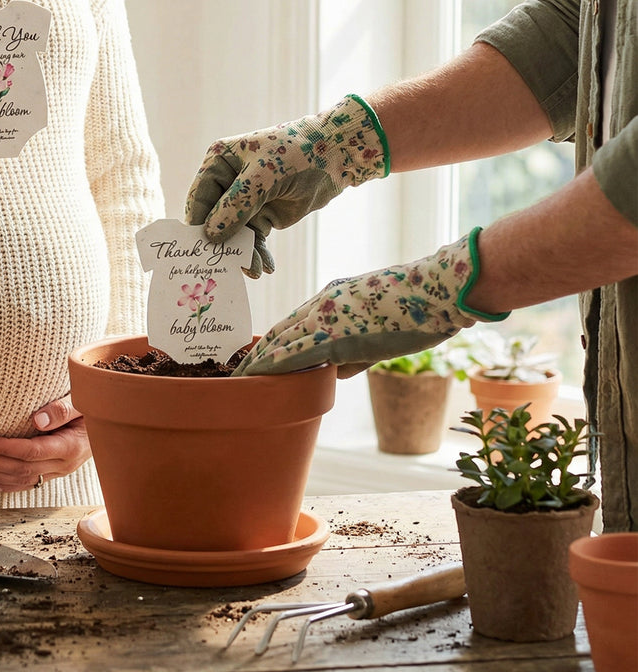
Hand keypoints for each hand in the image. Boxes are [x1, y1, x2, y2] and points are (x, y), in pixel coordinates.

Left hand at [0, 396, 89, 493]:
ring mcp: (59, 471)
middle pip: (21, 467)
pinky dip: (8, 485)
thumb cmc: (94, 407)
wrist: (109, 424)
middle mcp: (63, 464)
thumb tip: (37, 419)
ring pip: (22, 478)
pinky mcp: (55, 472)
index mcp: (69, 446)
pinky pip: (29, 483)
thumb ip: (62, 409)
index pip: (31, 451)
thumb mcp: (83, 401)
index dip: (5, 448)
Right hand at [185, 95, 387, 276]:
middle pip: (215, 220)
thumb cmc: (297, 152)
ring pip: (235, 234)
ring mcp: (246, 201)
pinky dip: (259, 253)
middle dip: (222, 244)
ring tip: (255, 270)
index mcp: (219, 163)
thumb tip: (211, 235)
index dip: (198, 224)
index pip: (200, 197)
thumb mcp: (264, 175)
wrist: (336, 156)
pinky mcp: (264, 215)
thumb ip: (237, 204)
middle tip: (226, 268)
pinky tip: (266, 267)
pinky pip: (254, 239)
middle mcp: (228, 183)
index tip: (199, 250)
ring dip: (243, 253)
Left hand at [233, 230, 507, 376]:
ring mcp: (327, 317)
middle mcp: (323, 303)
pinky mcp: (337, 334)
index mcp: (332, 296)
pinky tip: (258, 378)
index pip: (292, 322)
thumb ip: (355, 350)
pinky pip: (297, 354)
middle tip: (235, 372)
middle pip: (278, 331)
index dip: (272, 341)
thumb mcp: (379, 326)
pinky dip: (274, 367)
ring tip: (237, 381)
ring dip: (258, 363)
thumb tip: (337, 372)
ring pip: (281, 342)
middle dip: (257, 354)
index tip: (255, 356)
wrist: (437, 290)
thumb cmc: (419, 308)